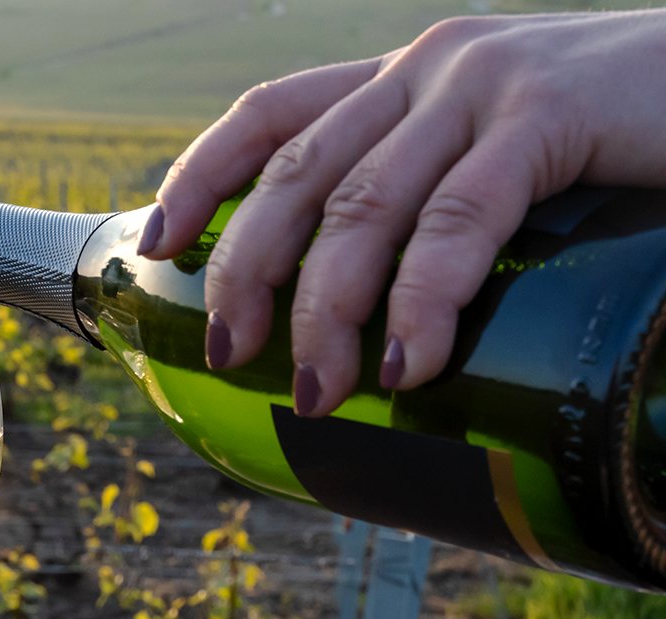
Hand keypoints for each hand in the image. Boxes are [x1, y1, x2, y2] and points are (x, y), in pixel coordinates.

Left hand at [142, 10, 665, 416]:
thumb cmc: (629, 136)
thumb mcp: (509, 155)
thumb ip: (440, 203)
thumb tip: (376, 324)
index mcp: (406, 77)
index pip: (269, 114)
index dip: (200, 175)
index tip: (156, 244)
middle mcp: (428, 68)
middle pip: (296, 174)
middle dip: (248, 273)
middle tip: (231, 357)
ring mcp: (484, 84)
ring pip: (364, 207)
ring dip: (329, 312)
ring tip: (323, 393)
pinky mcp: (549, 112)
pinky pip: (458, 220)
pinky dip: (424, 299)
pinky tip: (412, 363)